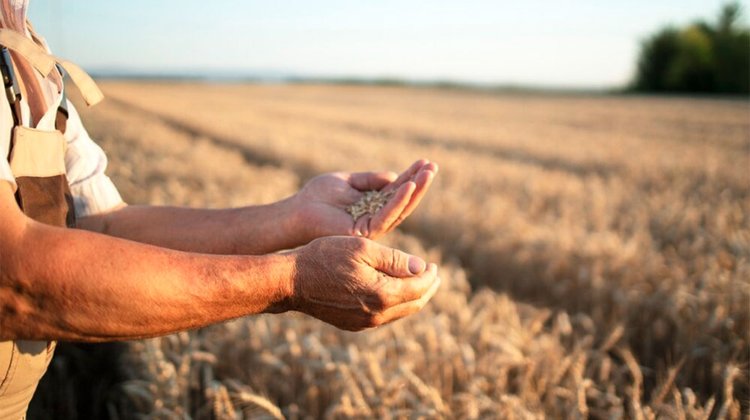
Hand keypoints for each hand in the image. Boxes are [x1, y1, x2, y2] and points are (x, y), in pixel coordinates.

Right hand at [285, 236, 439, 330]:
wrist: (292, 281)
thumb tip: (422, 268)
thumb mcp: (363, 248)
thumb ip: (395, 259)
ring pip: (400, 312)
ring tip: (418, 282)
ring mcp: (364, 323)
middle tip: (433, 275)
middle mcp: (376, 315)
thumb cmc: (325, 257)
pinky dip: (395, 303)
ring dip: (412, 297)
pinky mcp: (353, 324)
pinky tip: (393, 291)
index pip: (419, 288)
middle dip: (427, 289)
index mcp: (382, 295)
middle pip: (414, 304)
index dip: (430, 275)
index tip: (434, 264)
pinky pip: (384, 316)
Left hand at [294, 159, 437, 240]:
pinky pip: (386, 215)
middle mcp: (375, 217)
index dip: (411, 176)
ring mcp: (372, 226)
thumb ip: (370, 179)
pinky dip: (398, 201)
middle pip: (404, 200)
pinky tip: (409, 186)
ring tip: (428, 173)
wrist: (297, 212)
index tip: (425, 162)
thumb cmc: (317, 196)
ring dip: (415, 190)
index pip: (397, 190)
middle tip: (433, 166)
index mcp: (372, 205)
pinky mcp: (365, 231)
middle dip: (419, 184)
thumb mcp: (348, 180)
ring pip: (400, 209)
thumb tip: (394, 176)